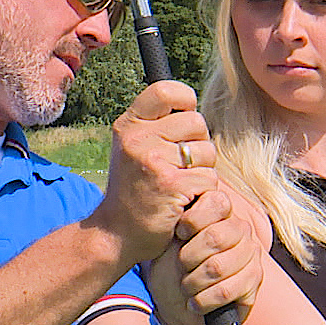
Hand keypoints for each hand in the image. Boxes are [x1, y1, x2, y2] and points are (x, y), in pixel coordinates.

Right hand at [92, 80, 216, 262]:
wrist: (116, 234)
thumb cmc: (134, 190)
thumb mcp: (134, 148)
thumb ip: (158, 125)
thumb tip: (192, 103)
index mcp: (129, 124)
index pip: (167, 90)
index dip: (185, 102)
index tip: (183, 125)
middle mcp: (138, 138)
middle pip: (197, 122)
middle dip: (198, 145)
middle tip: (180, 167)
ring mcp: (153, 160)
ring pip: (207, 151)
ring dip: (203, 171)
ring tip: (179, 185)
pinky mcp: (171, 184)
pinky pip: (209, 178)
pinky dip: (203, 193)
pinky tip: (182, 201)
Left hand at [144, 186, 262, 324]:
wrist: (178, 309)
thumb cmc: (171, 271)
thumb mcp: (166, 242)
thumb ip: (176, 220)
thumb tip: (177, 201)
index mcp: (220, 213)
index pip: (216, 203)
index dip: (192, 220)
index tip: (178, 235)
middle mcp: (241, 230)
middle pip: (215, 237)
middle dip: (187, 258)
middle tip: (180, 268)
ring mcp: (251, 255)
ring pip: (217, 267)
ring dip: (192, 283)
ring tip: (185, 288)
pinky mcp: (255, 282)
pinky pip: (225, 291)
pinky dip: (202, 301)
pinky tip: (195, 303)